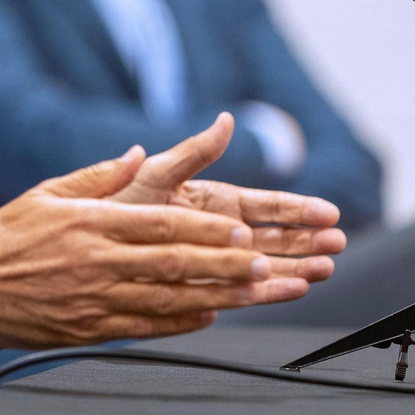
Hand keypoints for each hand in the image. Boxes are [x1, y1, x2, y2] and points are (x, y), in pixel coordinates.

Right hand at [0, 145, 273, 348]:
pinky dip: (180, 323)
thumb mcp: (48, 191)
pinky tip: (207, 316)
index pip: (161, 223)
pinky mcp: (90, 328)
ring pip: (169, 299)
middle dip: (224, 263)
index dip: (206, 228)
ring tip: (250, 291)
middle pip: (175, 263)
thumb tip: (138, 153)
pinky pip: (145, 327)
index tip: (241, 230)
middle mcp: (98, 261)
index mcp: (91, 222)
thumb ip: (99, 175)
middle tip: (262, 262)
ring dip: (215, 295)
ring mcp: (97, 299)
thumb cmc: (6, 237)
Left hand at [109, 113, 345, 290]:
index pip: (262, 205)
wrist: (77, 249)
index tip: (327, 212)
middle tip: (337, 244)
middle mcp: (213, 231)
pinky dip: (266, 292)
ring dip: (295, 266)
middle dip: (306, 240)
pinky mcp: (196, 288)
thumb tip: (226, 122)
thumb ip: (192, 153)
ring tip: (325, 268)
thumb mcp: (153, 175)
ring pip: (262, 265)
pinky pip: (237, 291)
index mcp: (207, 201)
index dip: (296, 208)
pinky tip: (292, 289)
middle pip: (271, 237)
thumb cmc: (110, 206)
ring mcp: (207, 260)